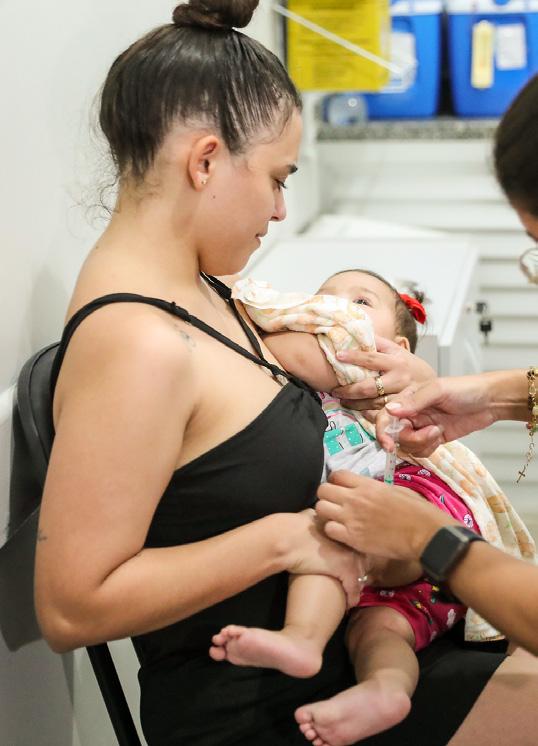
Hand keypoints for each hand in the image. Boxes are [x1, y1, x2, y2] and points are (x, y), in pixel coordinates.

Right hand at [286, 509, 366, 606]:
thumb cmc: (292, 528)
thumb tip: (310, 515)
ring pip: (360, 575)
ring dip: (357, 586)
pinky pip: (353, 588)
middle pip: (363, 561)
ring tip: (352, 596)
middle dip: (360, 573)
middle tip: (355, 584)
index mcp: (342, 529)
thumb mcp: (307, 516)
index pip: (357, 546)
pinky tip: (348, 604)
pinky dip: (351, 598)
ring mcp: (349, 555)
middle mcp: (350, 541)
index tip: (351, 567)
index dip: (356, 557)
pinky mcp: (345, 570)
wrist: (288, 538)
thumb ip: (315, 517)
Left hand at [315, 471, 452, 559]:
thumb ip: (375, 488)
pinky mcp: (352, 538)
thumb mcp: (395, 490)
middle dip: (326, 496)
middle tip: (335, 504)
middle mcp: (355, 498)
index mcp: (367, 485)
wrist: (424, 533)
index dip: (335, 481)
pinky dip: (332, 531)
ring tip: (336, 519)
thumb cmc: (416, 510)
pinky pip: (329, 530)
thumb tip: (367, 489)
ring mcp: (351, 518)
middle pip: (322, 490)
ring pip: (320, 509)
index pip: (336, 475)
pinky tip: (342, 533)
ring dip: (326, 513)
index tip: (340, 489)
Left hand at [331, 336, 434, 411]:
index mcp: (397, 360)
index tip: (338, 356)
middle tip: (335, 391)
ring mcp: (403, 396)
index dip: (354, 357)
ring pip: (374, 403)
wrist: (436, 387)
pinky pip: (383, 416)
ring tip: (343, 402)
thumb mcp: (399, 352)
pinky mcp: (406, 412)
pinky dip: (370, 415)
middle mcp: (400, 378)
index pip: (372, 357)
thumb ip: (380, 345)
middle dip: (349, 390)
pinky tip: (360, 412)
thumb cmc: (411, 367)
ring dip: (355, 404)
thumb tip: (357, 332)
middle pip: (369, 386)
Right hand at [375, 374, 496, 454]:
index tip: (389, 445)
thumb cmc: (465, 389)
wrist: (490, 401)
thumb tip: (389, 410)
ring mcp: (422, 427)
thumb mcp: (438, 390)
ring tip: (439, 432)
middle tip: (431, 433)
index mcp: (407, 398)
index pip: (385, 417)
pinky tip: (440, 438)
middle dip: (411, 439)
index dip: (382, 432)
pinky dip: (428, 449)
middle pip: (396, 435)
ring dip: (422, 444)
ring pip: (407, 445)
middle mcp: (411, 413)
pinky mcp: (433, 438)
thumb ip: (413, 401)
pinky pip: (420, 451)